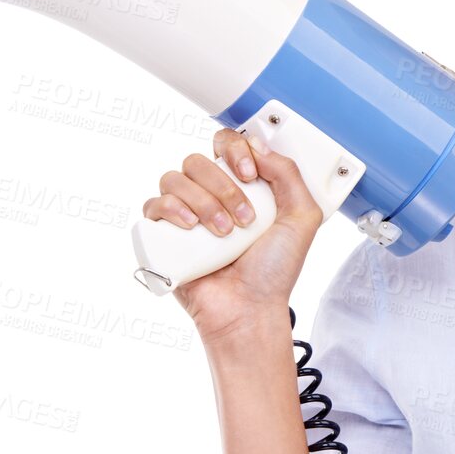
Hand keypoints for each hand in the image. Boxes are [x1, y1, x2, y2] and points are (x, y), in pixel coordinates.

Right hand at [141, 124, 323, 347]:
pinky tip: (191, 227)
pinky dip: (171, 209)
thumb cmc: (274, 271)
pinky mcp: (163, 235)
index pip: (225, 143)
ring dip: (202, 201)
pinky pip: (153, 204)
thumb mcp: (301, 218)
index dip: (234, 150)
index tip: (250, 175)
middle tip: (244, 219)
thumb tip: (256, 144)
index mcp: (240, 185)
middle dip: (223, 186)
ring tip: (223, 232)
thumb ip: (289, 174)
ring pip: (174, 178)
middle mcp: (210, 194)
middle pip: (198, 160)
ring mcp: (184, 214)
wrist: (250, 309)